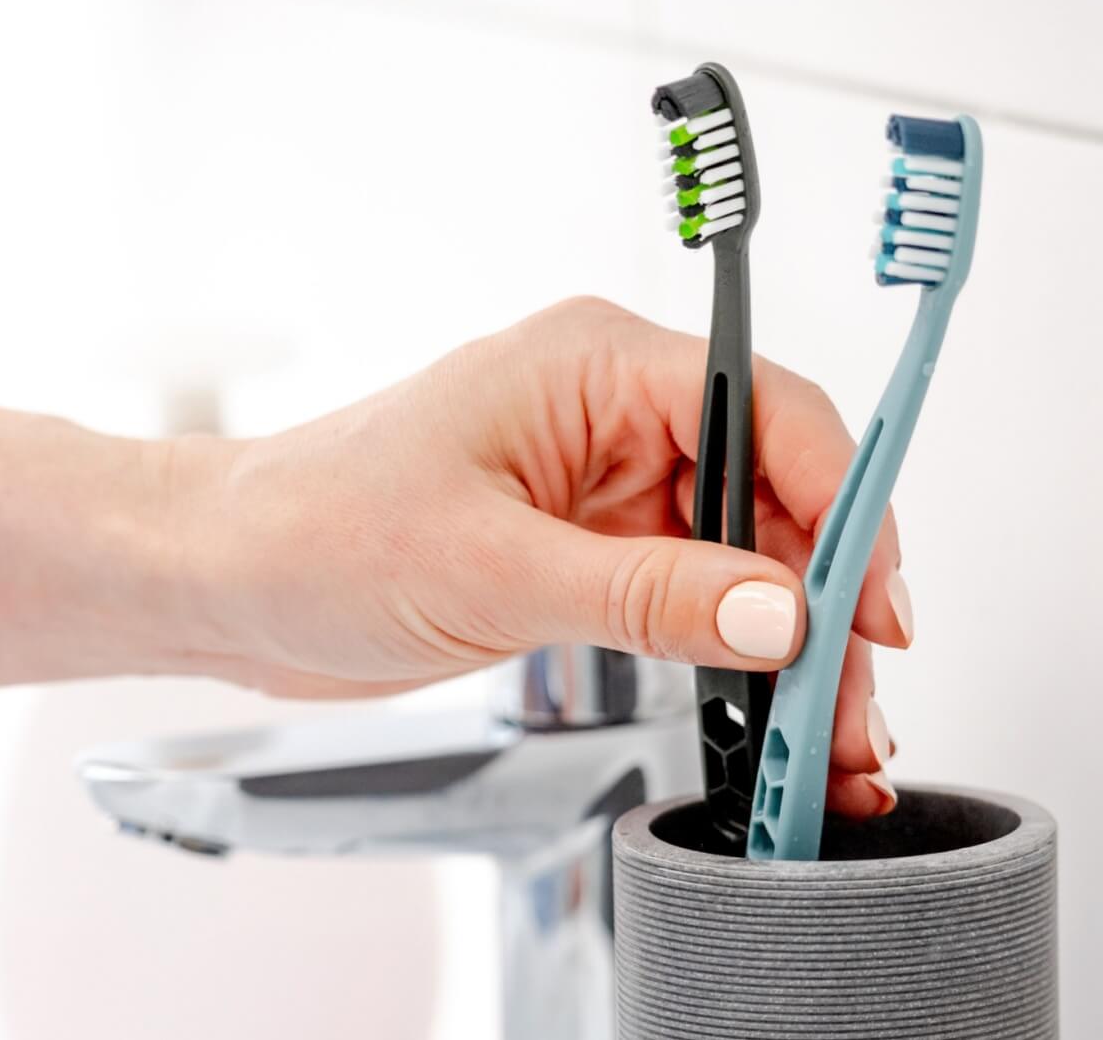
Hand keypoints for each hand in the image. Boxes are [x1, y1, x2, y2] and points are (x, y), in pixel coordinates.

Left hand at [164, 297, 913, 816]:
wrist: (228, 582)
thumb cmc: (314, 528)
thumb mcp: (493, 568)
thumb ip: (650, 593)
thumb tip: (782, 615)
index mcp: (596, 365)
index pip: (769, 413)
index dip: (844, 506)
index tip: (874, 604)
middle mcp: (614, 414)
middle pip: (776, 492)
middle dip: (827, 599)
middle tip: (854, 702)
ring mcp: (605, 485)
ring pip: (746, 553)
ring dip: (791, 640)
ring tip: (822, 736)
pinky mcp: (589, 549)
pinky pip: (694, 592)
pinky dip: (735, 654)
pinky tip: (764, 710)